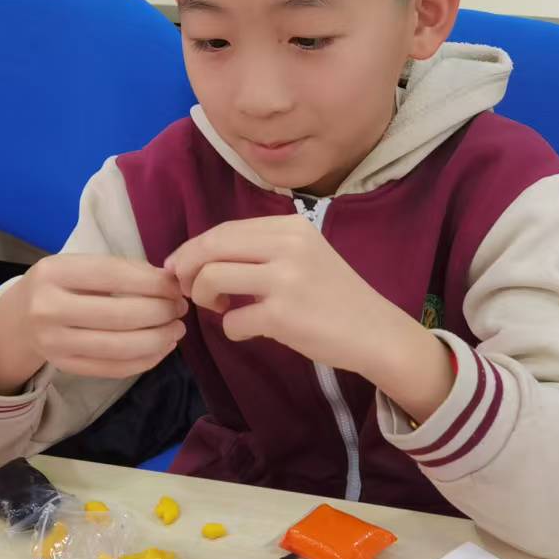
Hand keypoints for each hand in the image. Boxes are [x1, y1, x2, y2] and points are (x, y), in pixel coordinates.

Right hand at [0, 255, 187, 389]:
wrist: (19, 319)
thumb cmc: (59, 286)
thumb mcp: (78, 267)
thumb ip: (119, 271)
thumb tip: (169, 283)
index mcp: (54, 272)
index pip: (114, 275)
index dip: (153, 283)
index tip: (176, 287)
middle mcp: (48, 309)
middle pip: (121, 315)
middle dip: (161, 313)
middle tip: (179, 309)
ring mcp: (55, 343)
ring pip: (121, 347)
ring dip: (159, 339)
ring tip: (176, 330)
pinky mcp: (65, 367)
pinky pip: (115, 368)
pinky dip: (146, 360)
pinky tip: (161, 348)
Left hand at [166, 216, 453, 418]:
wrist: (376, 332)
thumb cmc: (336, 297)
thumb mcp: (306, 255)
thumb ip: (263, 249)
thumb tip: (204, 256)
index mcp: (291, 226)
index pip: (225, 229)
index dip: (194, 248)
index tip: (181, 267)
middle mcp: (288, 245)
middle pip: (211, 246)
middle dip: (187, 268)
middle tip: (184, 288)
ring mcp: (285, 279)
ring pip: (212, 276)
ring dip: (202, 296)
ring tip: (217, 307)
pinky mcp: (283, 315)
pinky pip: (232, 320)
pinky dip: (230, 328)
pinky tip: (245, 330)